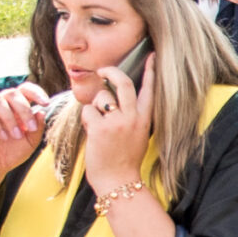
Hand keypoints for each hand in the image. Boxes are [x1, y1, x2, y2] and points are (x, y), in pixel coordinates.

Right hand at [0, 81, 48, 180]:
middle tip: (31, 127)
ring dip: (10, 118)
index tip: (46, 103)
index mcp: (15, 105)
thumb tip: (41, 112)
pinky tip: (3, 136)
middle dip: (24, 110)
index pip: (25, 89)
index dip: (36, 92)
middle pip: (12, 93)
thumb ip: (38, 128)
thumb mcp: (30, 143)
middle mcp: (0, 103)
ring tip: (16, 135)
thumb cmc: (11, 152)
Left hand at [81, 56, 151, 190]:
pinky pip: (88, 111)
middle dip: (111, 72)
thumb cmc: (124, 159)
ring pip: (102, 96)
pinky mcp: (101, 128)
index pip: (149, 89)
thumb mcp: (137, 135)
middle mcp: (133, 117)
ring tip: (98, 123)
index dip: (150, 70)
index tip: (151, 55)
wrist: (118, 181)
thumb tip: (113, 97)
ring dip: (94, 106)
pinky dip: (87, 120)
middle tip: (103, 70)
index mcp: (144, 118)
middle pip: (123, 82)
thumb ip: (130, 115)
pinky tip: (93, 134)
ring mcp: (118, 122)